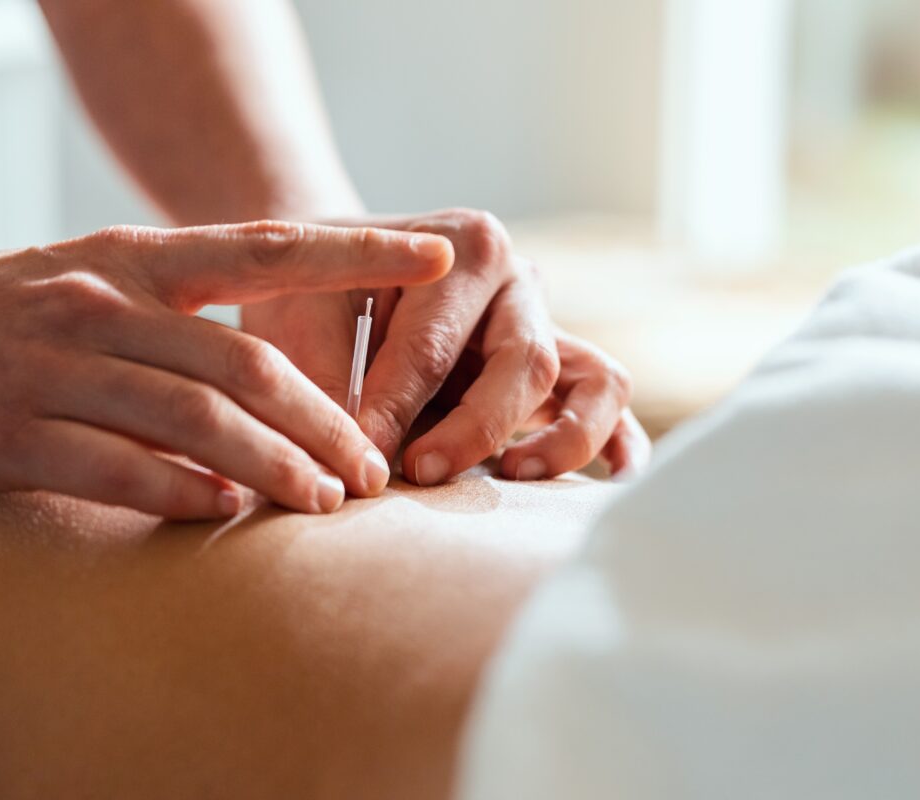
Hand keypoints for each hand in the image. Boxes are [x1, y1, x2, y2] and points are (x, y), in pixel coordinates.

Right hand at [0, 219, 453, 517]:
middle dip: (328, 419)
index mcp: (129, 259)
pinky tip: (225, 516)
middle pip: (249, 361)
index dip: (358, 251)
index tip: (436, 256)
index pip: (268, 245)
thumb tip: (266, 391)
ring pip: (199, 419)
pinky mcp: (10, 434)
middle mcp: (101, 304)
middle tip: (375, 468)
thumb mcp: (82, 286)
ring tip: (327, 502)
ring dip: (277, 467)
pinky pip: (123, 472)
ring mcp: (54, 368)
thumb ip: (172, 324)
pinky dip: (187, 497)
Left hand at [242, 209, 650, 484]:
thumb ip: (331, 385)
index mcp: (461, 248)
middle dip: (473, 428)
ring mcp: (545, 323)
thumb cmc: (313, 294)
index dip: (397, 411)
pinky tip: (612, 481)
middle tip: (419, 471)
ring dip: (562, 436)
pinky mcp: (557, 367)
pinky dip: (613, 441)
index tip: (364, 463)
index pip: (434, 346)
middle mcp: (516, 281)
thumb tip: (361, 465)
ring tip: (512, 475)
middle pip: (523, 362)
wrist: (333, 269)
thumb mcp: (305, 324)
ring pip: (592, 380)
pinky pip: (607, 401)